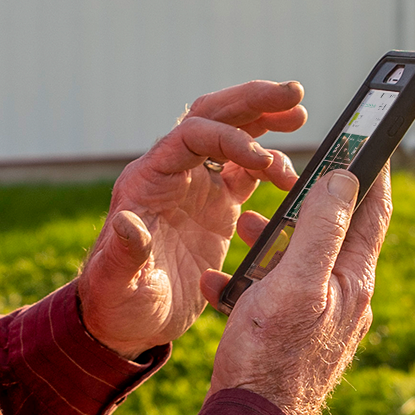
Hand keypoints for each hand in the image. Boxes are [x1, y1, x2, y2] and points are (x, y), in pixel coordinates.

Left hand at [76, 81, 306, 358]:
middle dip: (252, 102)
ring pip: (231, 136)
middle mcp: (173, 174)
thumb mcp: (116, 282)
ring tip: (299, 117)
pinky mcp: (215, 208)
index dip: (229, 138)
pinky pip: (245, 173)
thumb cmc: (115, 302)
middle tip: (293, 94)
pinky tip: (293, 174)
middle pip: (212, 118)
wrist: (125, 321)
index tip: (263, 160)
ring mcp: (196, 188)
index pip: (191, 136)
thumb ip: (124, 252)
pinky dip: (269, 164)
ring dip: (264, 122)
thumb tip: (128, 223)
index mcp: (149, 180)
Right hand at [201, 167, 390, 414]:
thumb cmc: (270, 356)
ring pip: (301, 264)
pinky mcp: (296, 338)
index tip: (367, 137)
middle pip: (335, 234)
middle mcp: (345, 299)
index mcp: (352, 280)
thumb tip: (346, 178)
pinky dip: (252, 280)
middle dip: (308, 203)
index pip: (373, 211)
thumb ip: (321, 229)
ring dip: (273, 240)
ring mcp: (322, 320)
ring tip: (244, 227)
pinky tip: (220, 281)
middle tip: (288, 178)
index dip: (371, 170)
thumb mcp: (295, 282)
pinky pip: (277, 295)